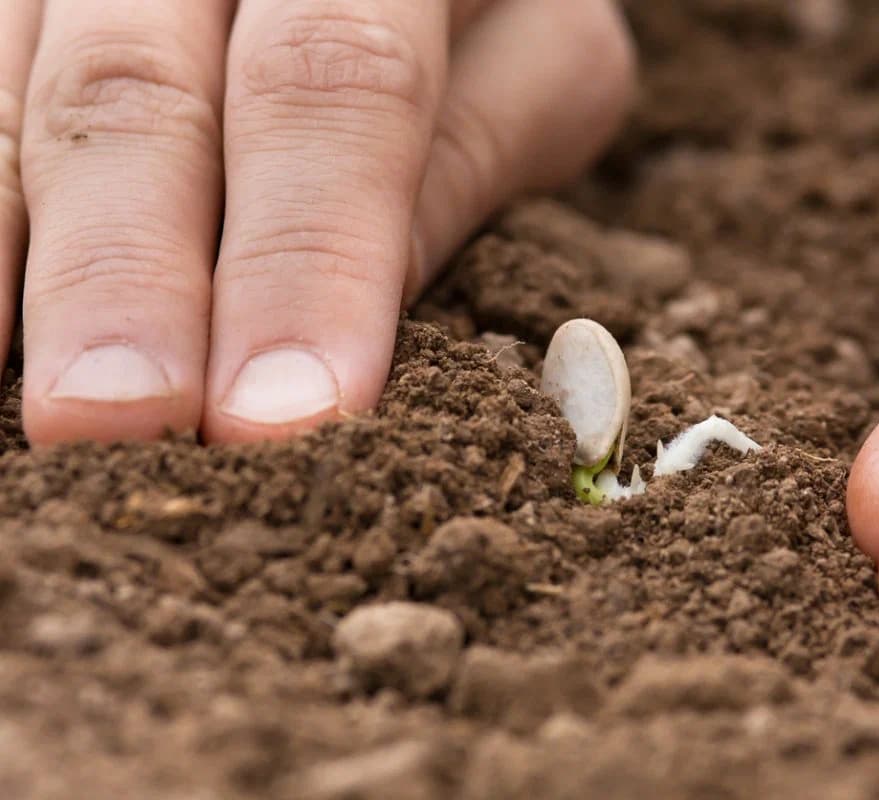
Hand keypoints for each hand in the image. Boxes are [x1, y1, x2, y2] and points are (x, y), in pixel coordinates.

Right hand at [0, 0, 633, 443]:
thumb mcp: (542, 54)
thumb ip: (468, 154)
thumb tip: (355, 322)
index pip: (336, 81)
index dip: (305, 253)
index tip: (283, 412)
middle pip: (141, 89)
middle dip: (126, 274)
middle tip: (119, 426)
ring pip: (17, 94)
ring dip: (19, 259)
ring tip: (23, 410)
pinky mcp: (27, 3)